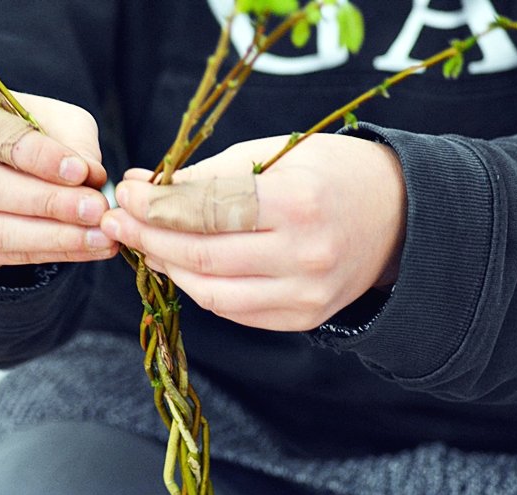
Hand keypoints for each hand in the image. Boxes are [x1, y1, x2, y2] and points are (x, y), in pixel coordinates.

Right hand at [0, 83, 116, 269]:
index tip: (81, 171)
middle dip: (48, 203)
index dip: (35, 155)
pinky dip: (51, 253)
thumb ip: (72, 139)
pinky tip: (87, 248)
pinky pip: (2, 255)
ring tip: (100, 237)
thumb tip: (91, 176)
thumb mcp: (52, 118)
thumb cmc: (24, 131)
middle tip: (97, 210)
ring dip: (54, 237)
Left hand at [101, 134, 405, 330]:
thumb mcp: (278, 152)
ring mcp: (305, 295)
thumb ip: (212, 174)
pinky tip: (181, 266)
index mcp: (297, 201)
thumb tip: (148, 188)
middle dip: (148, 237)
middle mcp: (303, 254)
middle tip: (117, 221)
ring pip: (211, 293)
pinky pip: (235, 312)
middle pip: (201, 255)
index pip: (204, 210)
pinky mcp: (304, 319)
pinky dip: (200, 288)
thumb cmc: (334, 172)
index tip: (126, 192)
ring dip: (168, 268)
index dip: (154, 204)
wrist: (399, 216)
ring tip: (144, 244)